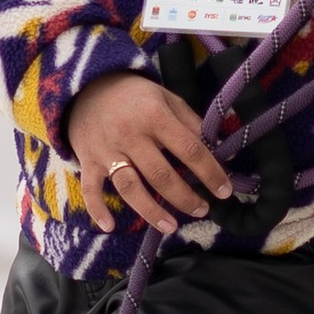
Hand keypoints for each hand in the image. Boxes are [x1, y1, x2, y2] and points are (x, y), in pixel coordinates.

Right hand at [66, 70, 237, 234]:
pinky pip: (90, 189)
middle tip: (202, 210)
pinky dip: (96, 209)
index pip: (189, 149)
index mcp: (155, 116)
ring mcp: (107, 150)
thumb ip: (191, 124)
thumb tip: (220, 149)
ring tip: (171, 227)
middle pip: (160, 174)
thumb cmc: (137, 97)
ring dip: (151, 211)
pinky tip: (109, 226)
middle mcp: (130, 135)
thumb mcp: (167, 99)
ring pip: (130, 187)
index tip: (225, 191)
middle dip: (185, 197)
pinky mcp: (88, 161)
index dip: (210, 172)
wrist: (88, 86)